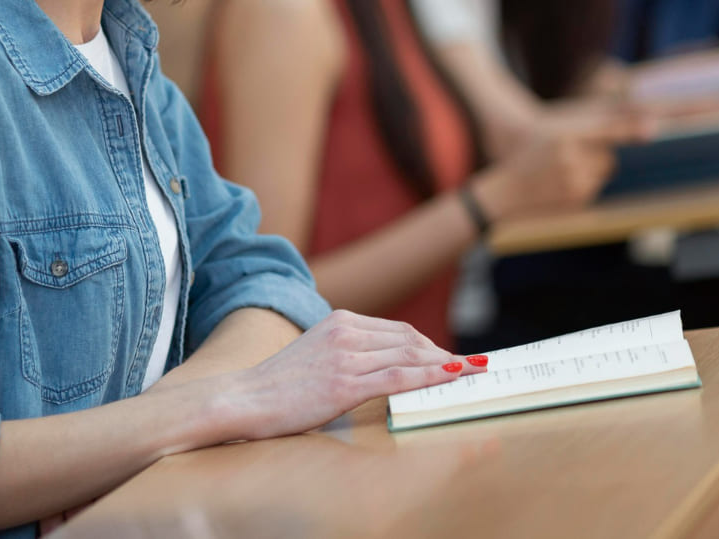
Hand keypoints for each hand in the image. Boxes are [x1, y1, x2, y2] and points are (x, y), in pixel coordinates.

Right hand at [214, 309, 480, 441]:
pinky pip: (399, 377)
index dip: (431, 345)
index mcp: (339, 320)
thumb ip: (349, 349)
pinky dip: (432, 376)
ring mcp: (346, 356)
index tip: (452, 358)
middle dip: (445, 354)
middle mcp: (345, 331)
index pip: (398, 330)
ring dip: (447, 364)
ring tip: (473, 372)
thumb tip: (385, 362)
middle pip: (410, 340)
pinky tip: (453, 378)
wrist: (245, 398)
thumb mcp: (316, 352)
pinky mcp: (345, 383)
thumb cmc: (279, 384)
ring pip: (410, 355)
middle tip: (473, 367)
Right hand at [472, 112, 650, 220]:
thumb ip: (584, 135)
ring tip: (563, 175)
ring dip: (592, 174)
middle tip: (570, 159)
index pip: (606, 131)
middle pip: (608, 157)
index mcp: (564, 137)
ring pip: (603, 174)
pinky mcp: (577, 199)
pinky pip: (595, 190)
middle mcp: (572, 158)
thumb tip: (620, 139)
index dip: (630, 130)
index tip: (652, 130)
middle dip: (598, 158)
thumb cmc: (528, 160)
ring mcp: (575, 181)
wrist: (506, 193)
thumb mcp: (551, 138)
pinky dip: (585, 188)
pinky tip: (562, 188)